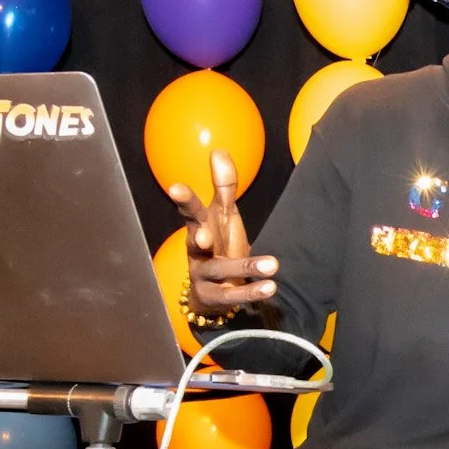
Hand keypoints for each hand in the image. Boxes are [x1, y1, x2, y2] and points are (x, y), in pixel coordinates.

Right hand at [168, 149, 277, 319]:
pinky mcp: (215, 298)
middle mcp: (196, 252)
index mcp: (200, 228)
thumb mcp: (223, 216)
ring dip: (246, 266)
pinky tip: (271, 287)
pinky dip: (252, 292)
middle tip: (205, 236)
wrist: (214, 292)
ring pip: (220, 270)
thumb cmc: (218, 245)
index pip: (191, 212)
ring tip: (273, 265)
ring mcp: (203, 276)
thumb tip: (219, 151)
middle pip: (194, 242)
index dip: (183, 200)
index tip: (175, 188)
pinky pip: (233, 296)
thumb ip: (224, 187)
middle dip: (198, 239)